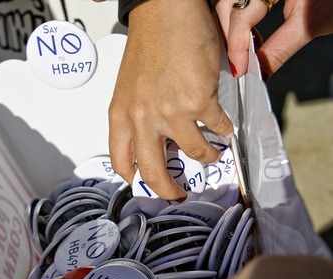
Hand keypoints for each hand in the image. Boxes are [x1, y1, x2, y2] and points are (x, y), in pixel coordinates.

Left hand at [108, 0, 233, 200]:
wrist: (165, 14)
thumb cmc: (148, 46)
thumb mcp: (128, 89)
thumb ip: (136, 118)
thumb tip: (153, 142)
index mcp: (120, 116)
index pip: (121, 162)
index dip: (134, 180)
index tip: (143, 186)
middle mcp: (142, 119)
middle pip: (153, 172)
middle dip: (168, 191)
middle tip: (177, 194)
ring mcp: (171, 113)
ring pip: (195, 152)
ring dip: (208, 157)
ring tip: (212, 154)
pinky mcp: (199, 101)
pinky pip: (218, 127)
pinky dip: (224, 130)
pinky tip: (224, 126)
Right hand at [216, 0, 332, 78]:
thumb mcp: (310, 23)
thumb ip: (280, 48)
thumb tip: (258, 74)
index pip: (241, 13)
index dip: (237, 43)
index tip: (240, 69)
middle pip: (227, 6)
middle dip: (228, 37)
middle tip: (238, 65)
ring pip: (227, 5)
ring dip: (230, 31)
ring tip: (243, 54)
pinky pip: (236, 3)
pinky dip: (238, 22)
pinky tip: (248, 39)